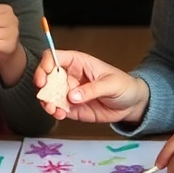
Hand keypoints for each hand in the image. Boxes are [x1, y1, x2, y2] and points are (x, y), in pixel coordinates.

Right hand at [33, 49, 148, 123]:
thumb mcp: (111, 84)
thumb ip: (92, 89)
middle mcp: (69, 76)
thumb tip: (72, 95)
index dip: (45, 64)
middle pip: (46, 76)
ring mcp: (69, 92)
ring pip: (49, 94)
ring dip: (46, 102)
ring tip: (54, 110)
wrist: (131, 104)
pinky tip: (61, 115)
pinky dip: (55, 112)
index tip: (44, 77)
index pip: (54, 57)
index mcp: (78, 62)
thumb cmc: (124, 86)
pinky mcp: (71, 107)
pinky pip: (57, 108)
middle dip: (42, 87)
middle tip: (45, 97)